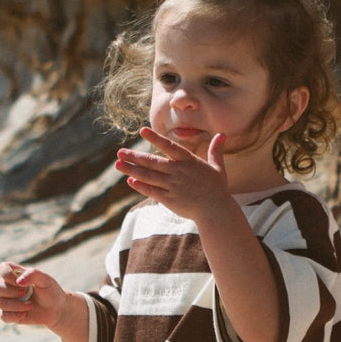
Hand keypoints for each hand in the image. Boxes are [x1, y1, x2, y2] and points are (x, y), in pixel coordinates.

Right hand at [0, 261, 66, 327]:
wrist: (57, 309)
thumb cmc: (51, 291)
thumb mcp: (46, 280)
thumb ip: (33, 274)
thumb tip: (19, 281)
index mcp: (16, 274)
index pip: (2, 268)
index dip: (7, 274)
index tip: (20, 281)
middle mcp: (9, 287)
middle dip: (9, 291)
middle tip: (24, 292)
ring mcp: (9, 301)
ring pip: (0, 303)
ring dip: (16, 305)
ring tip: (31, 305)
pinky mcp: (11, 314)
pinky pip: (4, 316)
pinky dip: (14, 316)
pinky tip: (25, 314)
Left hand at [115, 127, 230, 219]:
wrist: (215, 211)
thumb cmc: (217, 188)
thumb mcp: (217, 167)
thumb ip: (216, 150)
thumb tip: (222, 135)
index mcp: (189, 162)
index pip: (169, 146)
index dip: (155, 138)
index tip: (142, 131)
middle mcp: (178, 172)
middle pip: (152, 162)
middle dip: (134, 156)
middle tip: (120, 152)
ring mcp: (172, 186)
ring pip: (148, 176)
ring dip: (132, 170)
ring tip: (118, 165)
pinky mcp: (169, 199)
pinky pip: (151, 191)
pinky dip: (140, 186)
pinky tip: (130, 181)